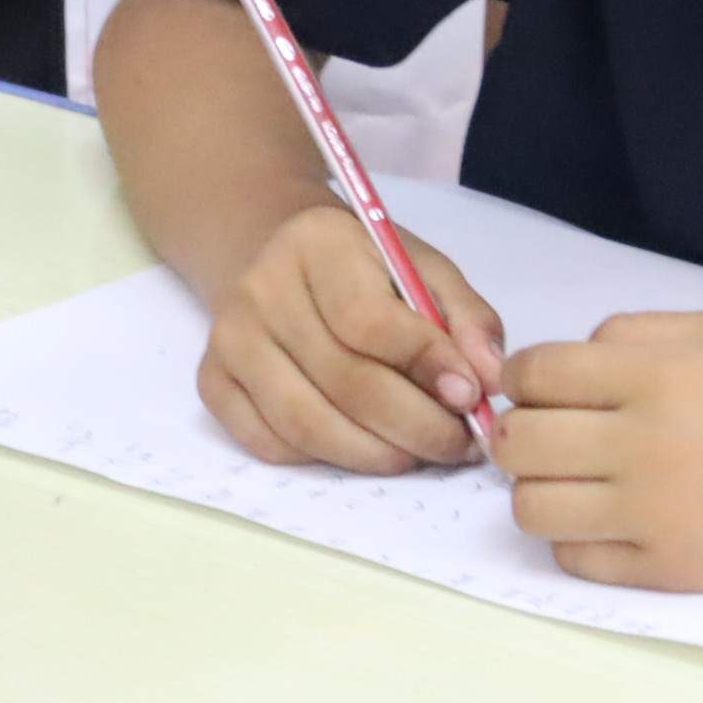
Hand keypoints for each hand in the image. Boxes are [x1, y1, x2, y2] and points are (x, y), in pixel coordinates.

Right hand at [197, 208, 504, 472]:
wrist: (268, 249)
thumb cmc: (359, 265)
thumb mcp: (420, 266)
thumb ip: (465, 316)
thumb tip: (490, 380)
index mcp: (318, 243)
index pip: (369, 321)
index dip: (425, 365)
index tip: (471, 397)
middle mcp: (262, 289)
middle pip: (344, 382)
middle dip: (416, 426)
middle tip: (459, 445)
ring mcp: (229, 339)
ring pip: (308, 425)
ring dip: (377, 454)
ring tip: (420, 454)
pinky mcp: (212, 382)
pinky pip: (272, 444)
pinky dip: (327, 459)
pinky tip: (364, 445)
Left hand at [497, 311, 702, 590]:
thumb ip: (633, 332)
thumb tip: (560, 362)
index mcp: (656, 376)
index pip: (535, 374)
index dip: (520, 378)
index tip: (536, 388)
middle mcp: (644, 444)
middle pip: (519, 442)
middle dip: (518, 433)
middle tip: (548, 436)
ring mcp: (652, 515)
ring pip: (532, 507)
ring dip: (538, 489)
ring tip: (573, 481)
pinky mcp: (665, 571)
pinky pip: (574, 558)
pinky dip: (577, 538)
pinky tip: (610, 519)